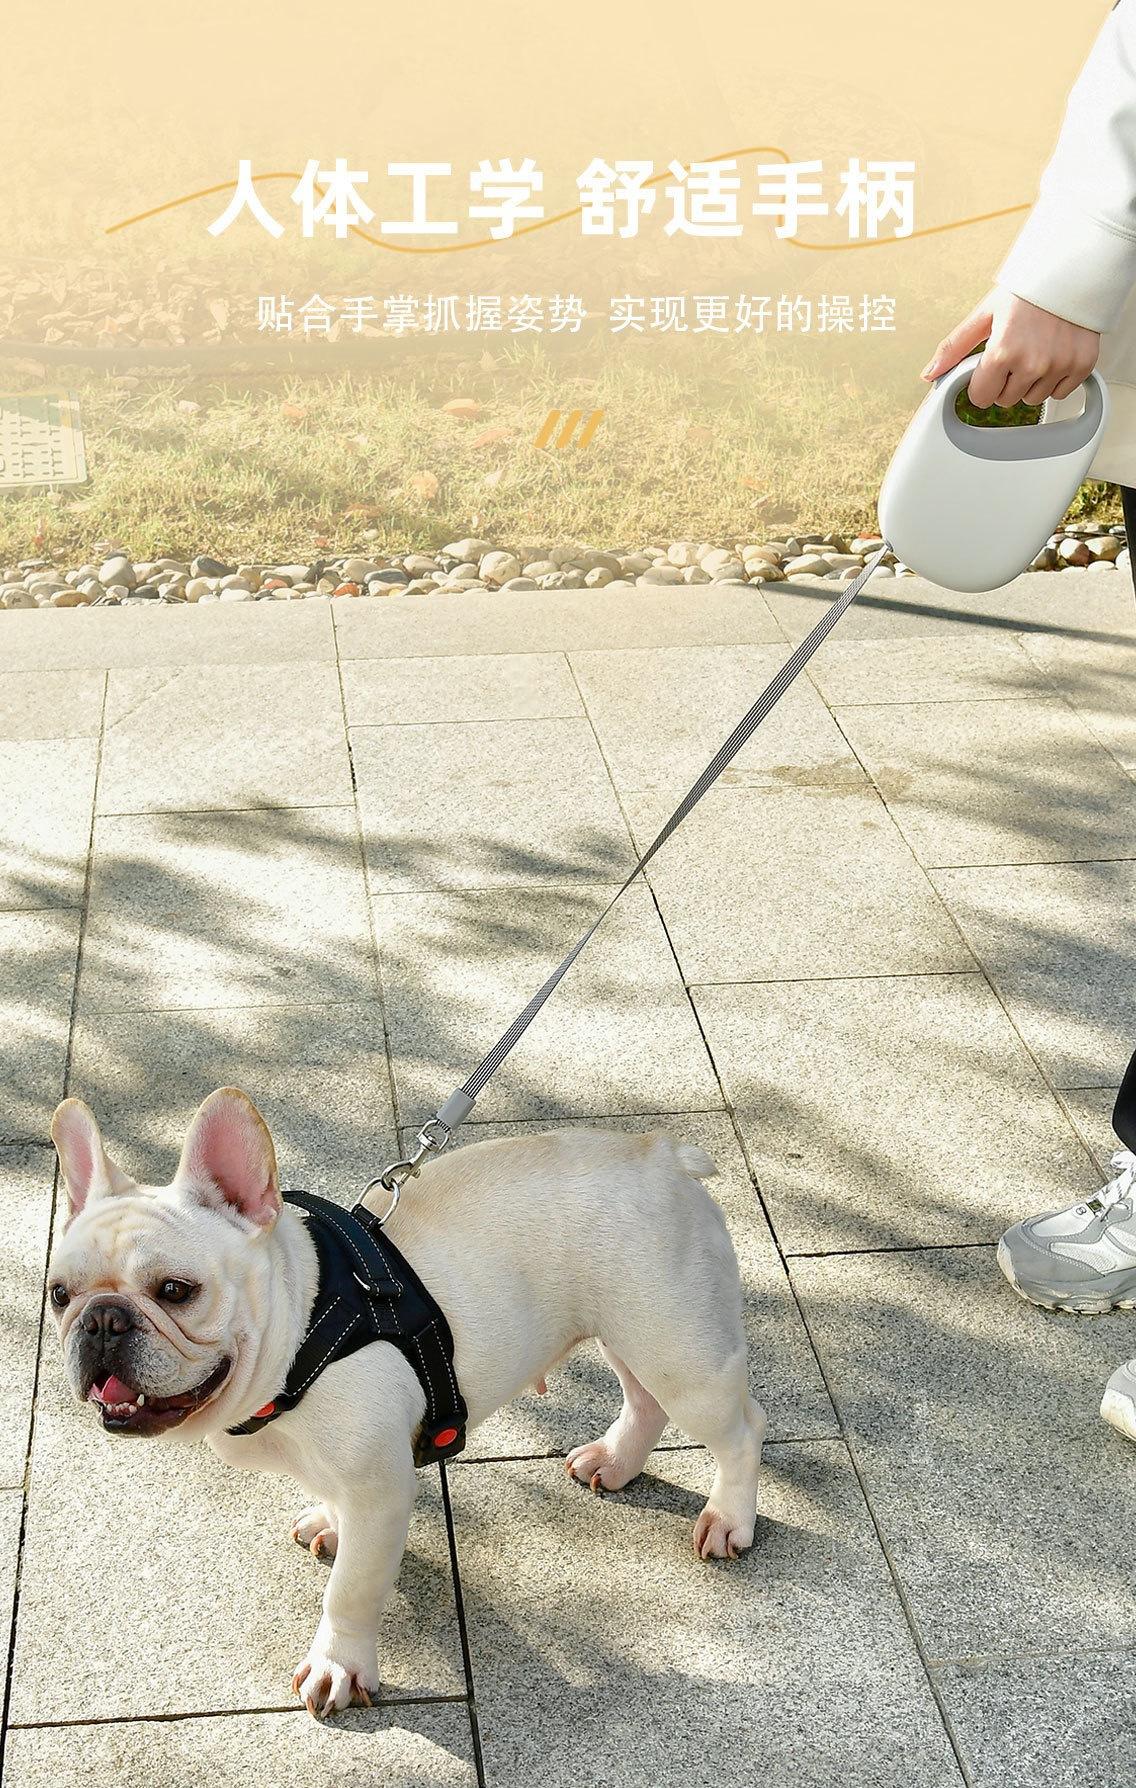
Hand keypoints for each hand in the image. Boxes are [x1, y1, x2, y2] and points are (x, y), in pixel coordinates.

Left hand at [921, 287, 1099, 407]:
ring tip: (1035, 352)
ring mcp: (1059, 366)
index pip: (981, 398)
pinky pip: (1060, 393)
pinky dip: (1056, 380)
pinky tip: (1053, 355)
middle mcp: (1032, 363)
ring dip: (1031, 383)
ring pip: (1033, 399)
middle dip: (1006, 383)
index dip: (982, 385)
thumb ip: (954, 347)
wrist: (1071, 272)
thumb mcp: (984, 314)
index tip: (988, 370)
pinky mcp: (1081, 366)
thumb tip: (929, 373)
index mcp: (1003, 352)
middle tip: (1014, 354)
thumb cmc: (1027, 292)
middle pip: (1007, 400)